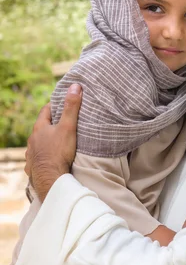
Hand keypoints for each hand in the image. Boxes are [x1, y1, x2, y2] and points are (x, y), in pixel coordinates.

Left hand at [25, 84, 81, 201]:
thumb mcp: (68, 127)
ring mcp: (31, 153)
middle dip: (51, 125)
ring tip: (56, 143)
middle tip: (63, 123)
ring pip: (38, 144)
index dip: (55, 106)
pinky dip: (43, 156)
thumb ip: (71, 107)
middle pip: (41, 128)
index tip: (62, 104)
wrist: (50, 178)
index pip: (46, 111)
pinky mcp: (32, 166)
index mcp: (40, 128)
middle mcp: (32, 140)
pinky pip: (37, 158)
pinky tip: (48, 160)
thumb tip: (75, 86)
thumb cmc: (59, 151)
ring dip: (46, 142)